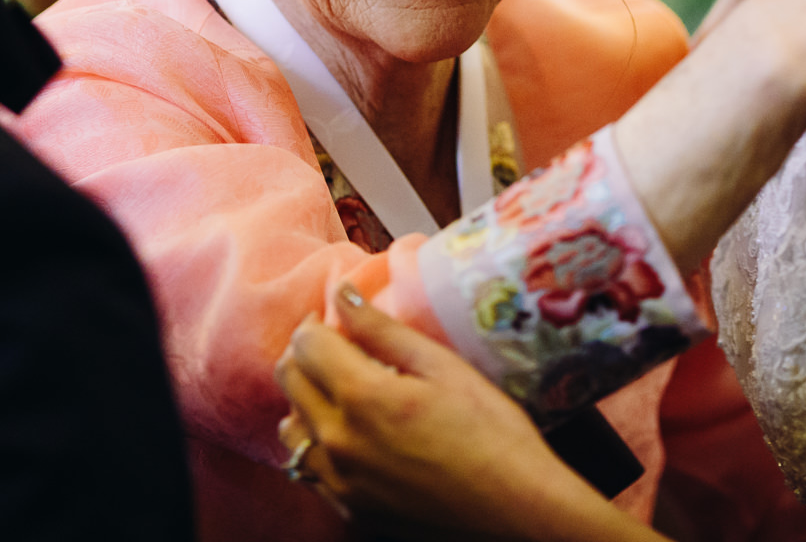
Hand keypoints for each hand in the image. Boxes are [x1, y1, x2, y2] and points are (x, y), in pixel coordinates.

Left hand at [275, 284, 664, 541]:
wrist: (516, 510)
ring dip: (304, 400)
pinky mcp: (349, 508)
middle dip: (305, 354)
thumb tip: (343, 294)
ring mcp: (340, 481)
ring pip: (291, 428)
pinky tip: (346, 436)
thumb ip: (383, 330)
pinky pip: (307, 469)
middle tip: (334, 345)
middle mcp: (338, 442)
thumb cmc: (492, 434)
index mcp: (361, 397)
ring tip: (339, 390)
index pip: (306, 344)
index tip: (334, 317)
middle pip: (290, 381)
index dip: (317, 321)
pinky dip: (314, 444)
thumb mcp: (444, 368)